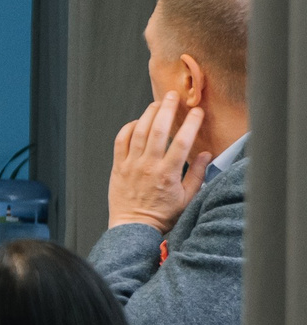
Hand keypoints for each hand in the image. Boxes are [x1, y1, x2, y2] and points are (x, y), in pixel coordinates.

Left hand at [108, 93, 207, 231]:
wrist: (133, 228)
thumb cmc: (162, 215)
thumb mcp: (188, 198)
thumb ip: (197, 174)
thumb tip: (205, 154)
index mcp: (168, 173)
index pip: (182, 140)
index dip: (191, 122)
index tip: (197, 112)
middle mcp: (148, 166)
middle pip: (158, 129)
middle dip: (166, 108)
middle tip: (173, 96)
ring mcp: (131, 165)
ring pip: (138, 131)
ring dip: (148, 113)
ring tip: (157, 103)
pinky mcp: (118, 167)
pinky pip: (120, 141)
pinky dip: (128, 128)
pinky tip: (137, 122)